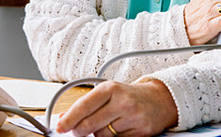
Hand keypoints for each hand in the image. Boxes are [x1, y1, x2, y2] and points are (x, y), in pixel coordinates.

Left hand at [56, 80, 176, 136]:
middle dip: (79, 131)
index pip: (83, 106)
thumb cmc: (128, 95)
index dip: (69, 119)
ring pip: (102, 135)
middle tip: (77, 131)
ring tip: (106, 124)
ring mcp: (132, 117)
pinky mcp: (141, 132)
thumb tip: (63, 117)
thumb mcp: (107, 92)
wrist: (159, 99)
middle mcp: (121, 102)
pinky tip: (117, 129)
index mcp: (109, 88)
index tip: (60, 127)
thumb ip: (86, 104)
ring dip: (98, 134)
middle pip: (90, 124)